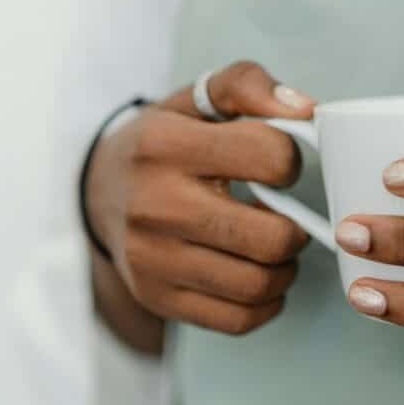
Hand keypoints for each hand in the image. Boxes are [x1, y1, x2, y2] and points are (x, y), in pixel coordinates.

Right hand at [87, 61, 314, 335]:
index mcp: (166, 146)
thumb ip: (249, 85)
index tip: (276, 166)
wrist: (98, 192)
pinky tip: (257, 276)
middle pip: (272, 237)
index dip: (290, 160)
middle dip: (296, 229)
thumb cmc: (166, 144)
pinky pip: (239, 319)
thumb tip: (305, 108)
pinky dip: (265, 303)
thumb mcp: (197, 99)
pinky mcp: (158, 298)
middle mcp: (154, 206)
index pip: (270, 157)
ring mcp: (152, 260)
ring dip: (285, 270)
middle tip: (285, 218)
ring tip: (273, 248)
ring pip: (259, 284)